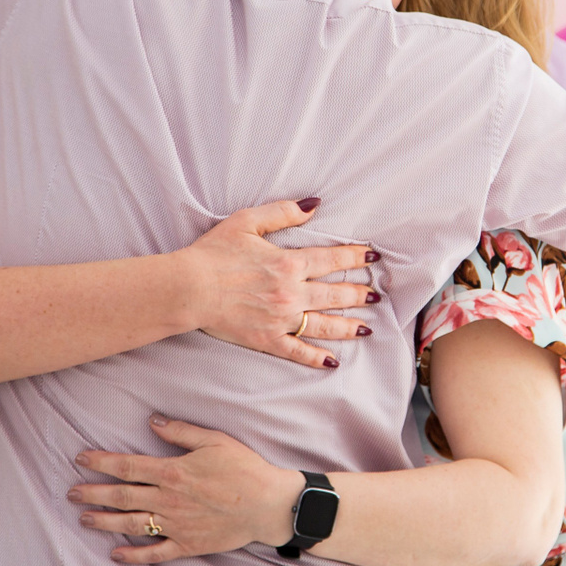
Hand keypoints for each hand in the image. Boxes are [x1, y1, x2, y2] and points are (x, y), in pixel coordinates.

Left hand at [69, 415, 300, 564]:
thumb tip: (152, 422)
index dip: (101, 462)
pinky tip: (115, 554)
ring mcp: (176, 525)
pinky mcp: (187, 544)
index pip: (127, 466)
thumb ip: (181, 432)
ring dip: (104, 522)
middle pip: (122, 496)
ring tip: (83, 518)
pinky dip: (133, 555)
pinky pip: (155, 553)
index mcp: (173, 472)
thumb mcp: (214, 440)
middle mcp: (169, 500)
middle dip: (93, 493)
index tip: (81, 460)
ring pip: (131, 524)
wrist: (268, 504)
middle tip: (71, 493)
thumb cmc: (244, 468)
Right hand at [179, 197, 381, 370]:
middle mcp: (291, 293)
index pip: (332, 259)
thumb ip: (283, 213)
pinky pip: (298, 351)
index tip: (373, 258)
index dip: (355, 257)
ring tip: (366, 327)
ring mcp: (281, 319)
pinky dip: (317, 357)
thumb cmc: (213, 253)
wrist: (188, 288)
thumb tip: (314, 205)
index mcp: (289, 263)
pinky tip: (332, 360)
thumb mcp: (247, 222)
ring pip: (324, 324)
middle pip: (335, 294)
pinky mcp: (267, 340)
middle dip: (359, 294)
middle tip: (376, 295)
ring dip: (348, 326)